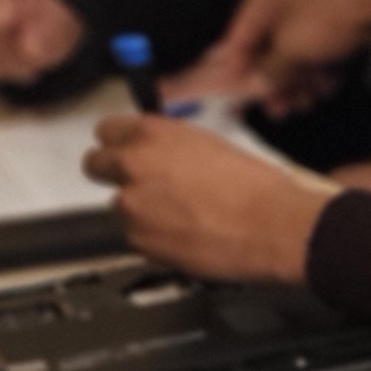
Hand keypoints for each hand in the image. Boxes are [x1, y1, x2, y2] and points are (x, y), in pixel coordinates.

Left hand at [88, 115, 333, 284]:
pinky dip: (155, 239)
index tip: (127, 152)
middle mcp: (133, 164)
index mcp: (152, 133)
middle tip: (143, 186)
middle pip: (95, 165)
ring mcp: (132, 204)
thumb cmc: (257, 190)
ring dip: (141, 212)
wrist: (276, 228)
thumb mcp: (211, 147)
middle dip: (115, 175)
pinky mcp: (139, 240)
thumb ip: (171, 148)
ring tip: (182, 218)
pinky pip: (136, 237)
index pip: (106, 130)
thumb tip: (157, 154)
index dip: (120, 144)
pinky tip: (187, 236)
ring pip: (120, 206)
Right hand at [181, 0, 370, 112]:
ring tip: (303, 106)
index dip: (236, 69)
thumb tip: (250, 88)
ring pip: (297, 57)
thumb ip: (268, 71)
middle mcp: (284, 4)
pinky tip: (324, 91)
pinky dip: (319, 74)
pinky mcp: (336, 29)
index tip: (234, 95)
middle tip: (277, 112)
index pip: (238, 38)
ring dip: (298, 84)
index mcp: (264, 0)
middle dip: (274, 83)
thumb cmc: (329, 22)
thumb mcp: (291, 50)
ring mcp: (312, 16)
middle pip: (269, 51)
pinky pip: (319, 55)